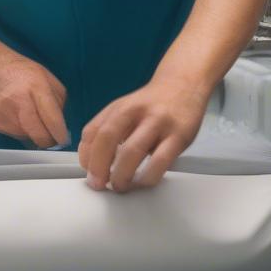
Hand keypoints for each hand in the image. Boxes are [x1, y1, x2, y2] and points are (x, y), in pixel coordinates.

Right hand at [0, 53, 68, 148]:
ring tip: (28, 115)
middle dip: (48, 140)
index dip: (60, 134)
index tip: (63, 139)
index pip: (52, 120)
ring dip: (32, 133)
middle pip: (39, 136)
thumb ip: (58, 102)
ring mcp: (2, 112)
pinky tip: (15, 115)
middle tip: (52, 137)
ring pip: (26, 137)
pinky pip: (12, 135)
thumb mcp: (49, 79)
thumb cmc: (22, 72)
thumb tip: (61, 127)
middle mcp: (18, 100)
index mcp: (36, 86)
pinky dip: (18, 130)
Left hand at [78, 73, 209, 191]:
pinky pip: (160, 161)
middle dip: (99, 167)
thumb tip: (93, 164)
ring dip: (121, 175)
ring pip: (133, 151)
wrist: (185, 84)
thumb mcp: (126, 109)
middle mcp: (136, 111)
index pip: (92, 132)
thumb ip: (109, 131)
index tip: (89, 173)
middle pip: (107, 139)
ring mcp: (158, 122)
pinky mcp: (179, 135)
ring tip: (120, 186)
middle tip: (99, 185)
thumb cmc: (153, 104)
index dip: (85, 157)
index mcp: (118, 108)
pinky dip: (147, 177)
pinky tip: (143, 181)